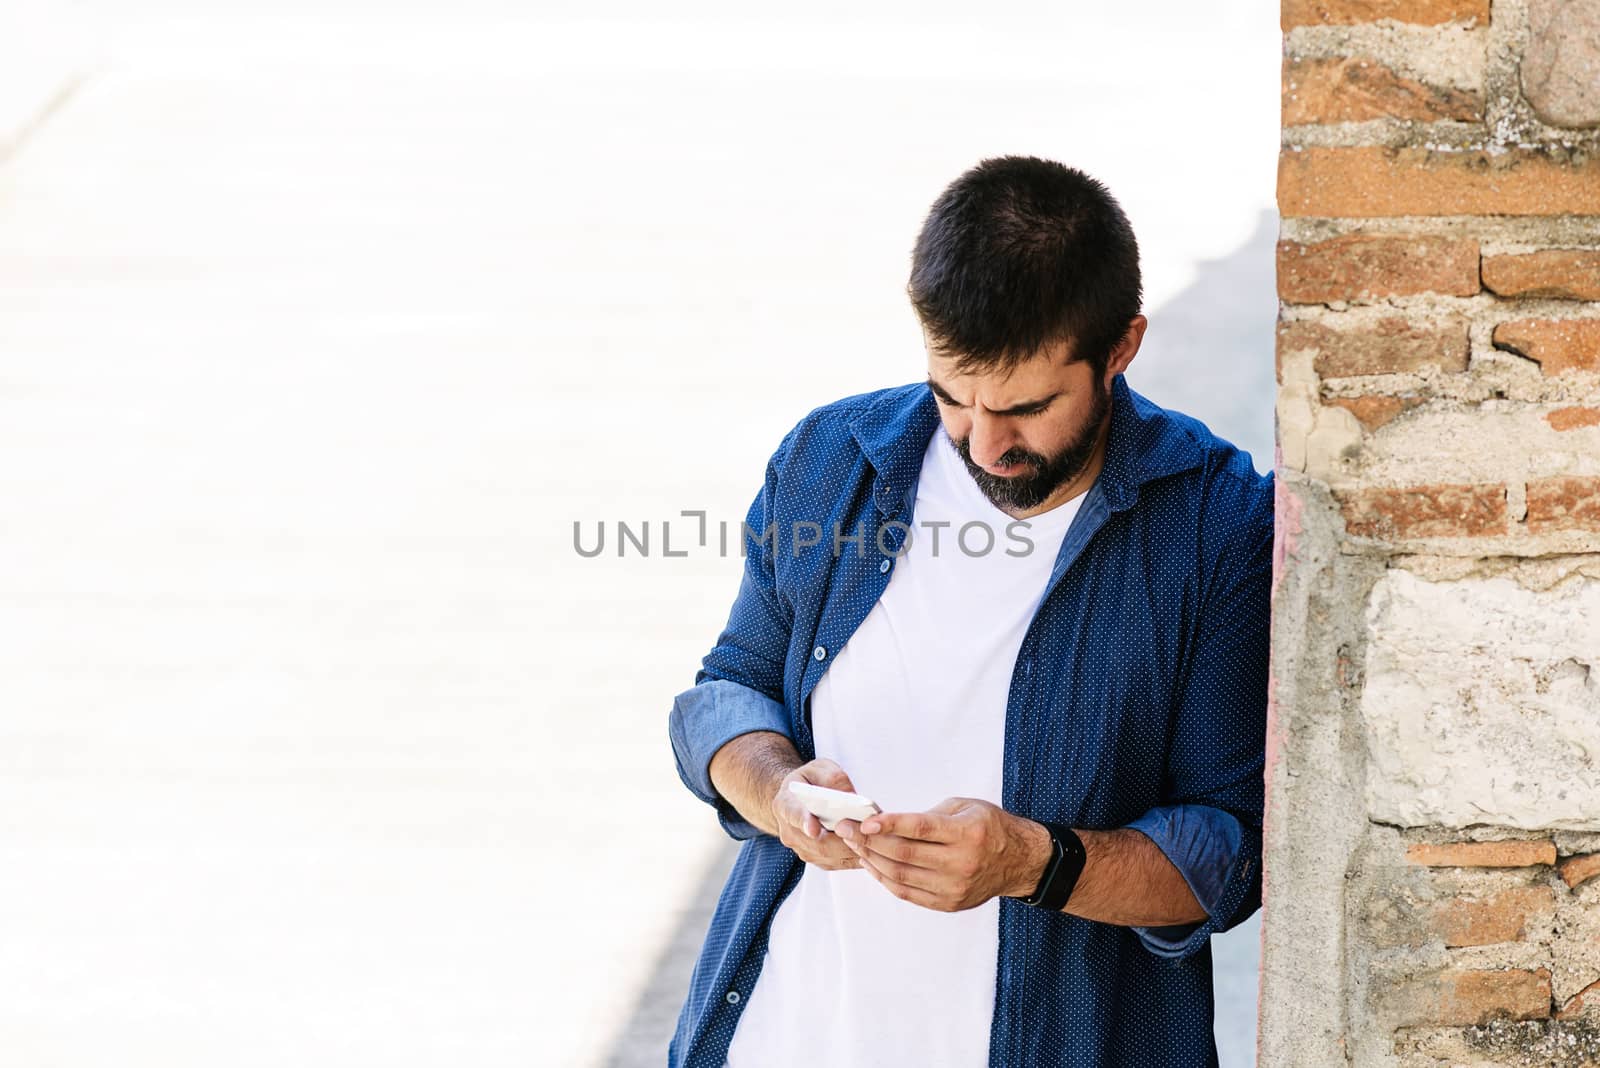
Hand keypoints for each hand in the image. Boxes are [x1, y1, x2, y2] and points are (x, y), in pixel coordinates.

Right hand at [770, 759, 865, 871]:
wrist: (798, 799)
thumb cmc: (810, 782)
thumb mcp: (820, 769)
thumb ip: (833, 778)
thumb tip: (851, 796)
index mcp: (785, 803)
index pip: (792, 814)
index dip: (803, 822)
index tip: (813, 829)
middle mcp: (789, 831)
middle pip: (817, 842)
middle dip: (844, 839)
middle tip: (867, 833)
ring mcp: (801, 848)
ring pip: (828, 856)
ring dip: (852, 850)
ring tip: (873, 838)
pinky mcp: (814, 858)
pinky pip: (835, 863)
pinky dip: (853, 856)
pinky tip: (868, 846)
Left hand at [835, 797, 1049, 911]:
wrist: (1018, 862)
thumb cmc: (988, 827)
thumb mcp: (965, 807)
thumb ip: (929, 815)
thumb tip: (887, 822)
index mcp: (967, 833)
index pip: (920, 829)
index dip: (889, 824)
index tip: (864, 821)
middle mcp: (961, 863)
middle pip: (904, 854)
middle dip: (868, 840)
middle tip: (846, 828)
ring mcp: (954, 888)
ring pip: (901, 876)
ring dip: (872, 860)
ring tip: (854, 845)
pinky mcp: (948, 904)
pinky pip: (907, 893)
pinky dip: (885, 879)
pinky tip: (872, 864)